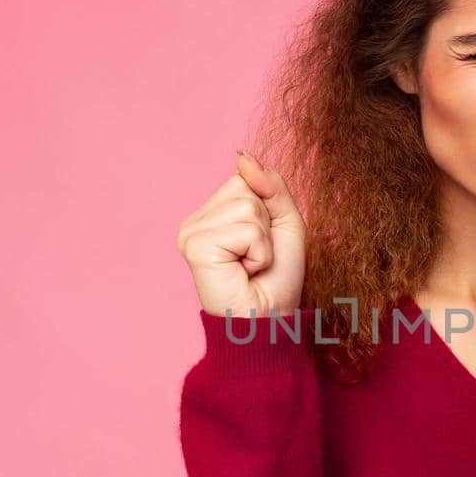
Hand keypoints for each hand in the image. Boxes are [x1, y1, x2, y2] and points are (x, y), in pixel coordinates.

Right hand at [177, 149, 306, 316]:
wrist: (269, 320)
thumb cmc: (276, 278)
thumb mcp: (284, 222)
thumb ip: (270, 185)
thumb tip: (242, 156)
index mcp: (212, 214)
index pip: (243, 177)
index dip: (267, 208)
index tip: (261, 243)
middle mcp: (196, 221)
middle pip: (244, 187)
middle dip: (265, 223)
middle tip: (256, 257)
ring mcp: (191, 233)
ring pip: (247, 206)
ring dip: (263, 241)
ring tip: (250, 266)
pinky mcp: (195, 246)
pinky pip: (246, 229)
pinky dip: (259, 253)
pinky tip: (244, 272)